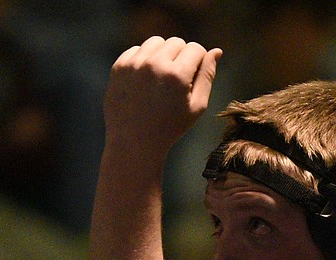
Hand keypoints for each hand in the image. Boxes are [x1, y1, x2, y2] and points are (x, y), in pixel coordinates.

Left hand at [103, 36, 221, 153]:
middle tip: (178, 79)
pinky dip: (145, 59)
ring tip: (163, 77)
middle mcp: (154, 64)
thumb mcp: (197, 106)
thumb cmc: (170, 127)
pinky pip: (138, 49)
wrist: (134, 141)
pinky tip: (146, 80)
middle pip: (176, 42)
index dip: (199, 60)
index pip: (195, 48)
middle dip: (182, 56)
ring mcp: (134, 64)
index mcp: (177, 75)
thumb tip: (217, 51)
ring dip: (163, 54)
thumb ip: (208, 76)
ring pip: (156, 41)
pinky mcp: (119, 66)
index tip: (195, 75)